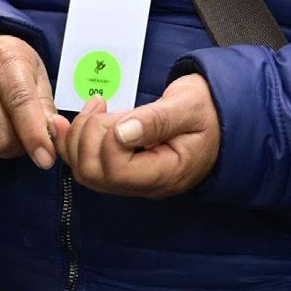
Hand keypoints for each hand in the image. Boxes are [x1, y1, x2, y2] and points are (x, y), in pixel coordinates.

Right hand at [0, 34, 57, 170]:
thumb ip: (46, 109)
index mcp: (4, 60)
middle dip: (15, 146)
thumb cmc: (5, 66)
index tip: (45, 160)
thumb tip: (53, 141)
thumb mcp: (34, 74)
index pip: (20, 103)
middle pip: (1, 138)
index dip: (34, 135)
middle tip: (15, 131)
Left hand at [51, 72, 220, 198]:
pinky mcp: (120, 168)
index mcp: (165, 173)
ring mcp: (130, 179)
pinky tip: (74, 119)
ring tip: (96, 106)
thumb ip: (157, 121)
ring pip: (84, 170)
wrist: (217, 119)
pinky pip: (86, 163)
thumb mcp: (188, 107)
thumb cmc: (206, 111)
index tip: (122, 113)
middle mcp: (144, 184)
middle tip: (104, 105)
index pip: (117, 170)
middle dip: (88, 135)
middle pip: (93, 174)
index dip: (108, 139)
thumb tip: (121, 133)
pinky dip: (72, 140)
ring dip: (78, 135)